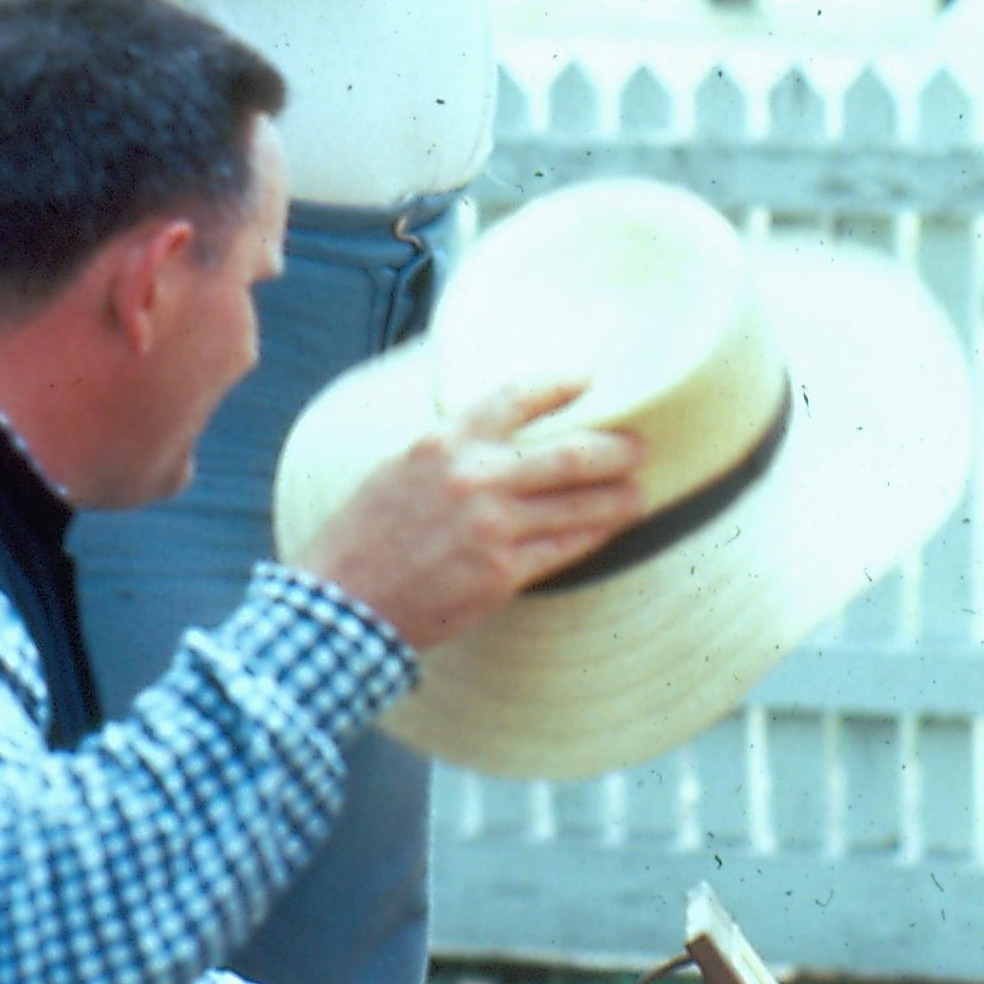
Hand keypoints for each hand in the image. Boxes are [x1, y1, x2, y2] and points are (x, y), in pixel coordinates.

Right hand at [300, 380, 646, 650]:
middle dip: (615, 451)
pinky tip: (610, 529)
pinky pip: (566, 546)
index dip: (556, 386)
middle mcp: (473, 478)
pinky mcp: (504, 571)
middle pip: (568, 455)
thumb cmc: (364, 539)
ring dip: (618, 499)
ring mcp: (492, 526)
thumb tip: (497, 444)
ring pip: (579, 505)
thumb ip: (449, 454)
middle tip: (639, 450)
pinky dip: (594, 535)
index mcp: (442, 445)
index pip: (512, 399)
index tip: (586, 380)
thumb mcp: (396, 472)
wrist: (344, 603)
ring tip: (639, 495)